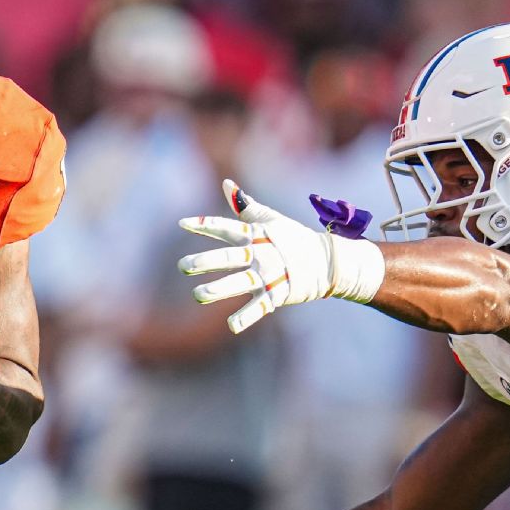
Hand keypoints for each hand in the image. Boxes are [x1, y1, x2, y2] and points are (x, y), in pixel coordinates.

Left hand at [177, 180, 384, 332]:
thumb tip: (226, 183)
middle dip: (206, 261)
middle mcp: (260, 254)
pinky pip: (260, 307)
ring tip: (198, 295)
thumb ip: (245, 205)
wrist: (326, 261)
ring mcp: (269, 275)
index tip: (182, 223)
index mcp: (256, 235)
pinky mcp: (278, 295)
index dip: (205, 224)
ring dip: (219, 290)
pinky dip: (247, 317)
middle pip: (230, 257)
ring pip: (241, 282)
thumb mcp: (270, 219)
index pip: (227, 227)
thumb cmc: (293, 238)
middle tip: (182, 266)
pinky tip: (231, 325)